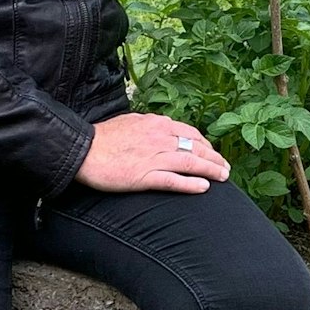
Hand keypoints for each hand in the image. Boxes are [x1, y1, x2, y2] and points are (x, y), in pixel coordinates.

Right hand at [76, 112, 230, 193]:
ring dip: (211, 170)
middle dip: (215, 158)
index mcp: (157, 124)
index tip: (213, 153)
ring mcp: (154, 157)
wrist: (82, 149)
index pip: (190, 134)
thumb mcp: (132, 122)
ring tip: (223, 177)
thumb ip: (150, 125)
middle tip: (226, 168)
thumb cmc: (103, 137)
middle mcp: (160, 138)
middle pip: (196, 148)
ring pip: (191, 163)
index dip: (206, 145)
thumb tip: (163, 127)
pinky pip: (174, 180)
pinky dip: (191, 184)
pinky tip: (204, 188)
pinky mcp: (144, 176)